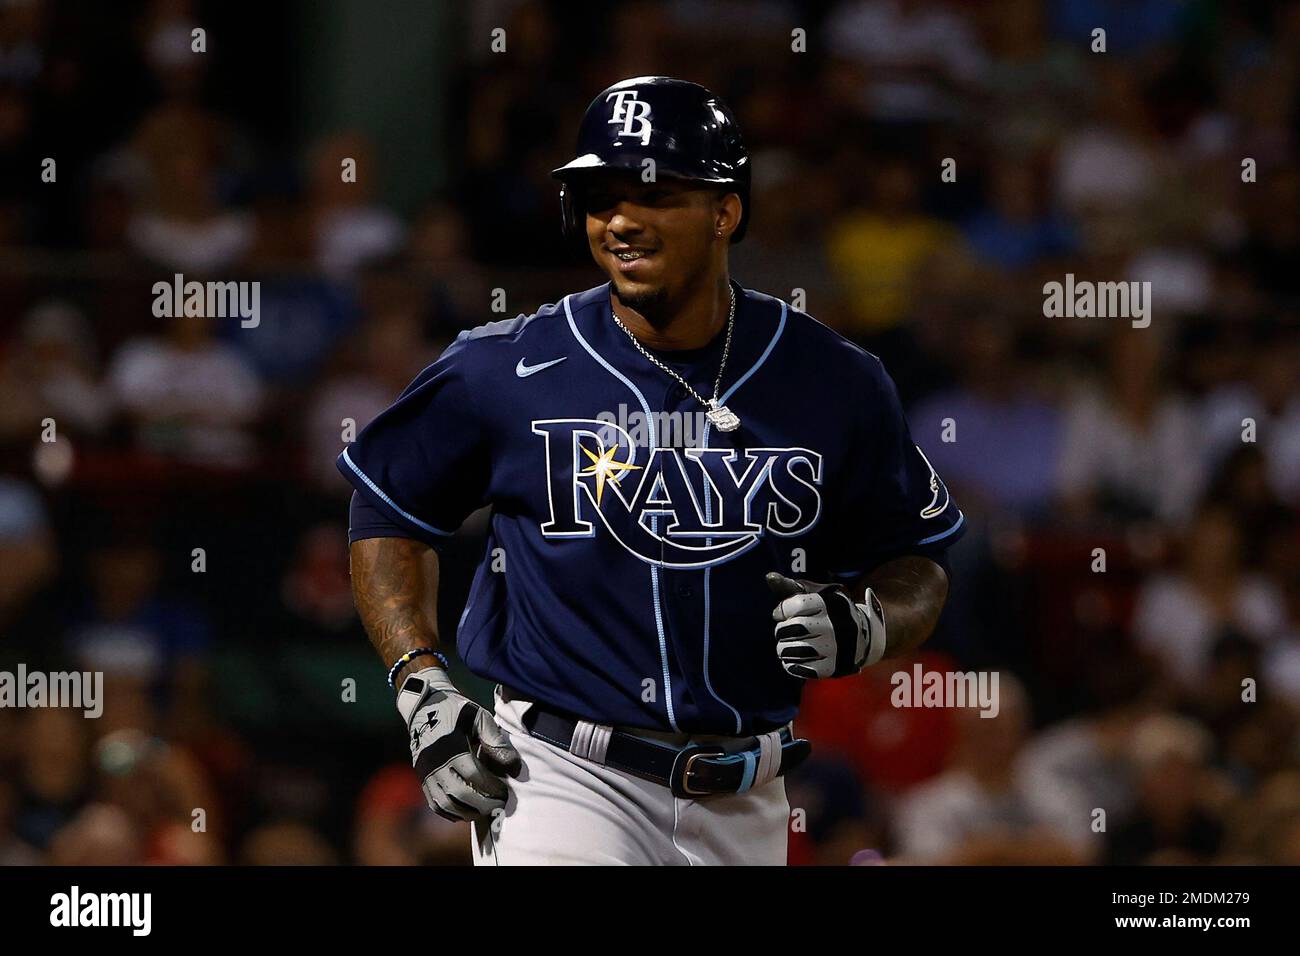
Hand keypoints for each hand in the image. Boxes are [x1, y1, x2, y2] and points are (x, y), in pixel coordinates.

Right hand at [395, 667, 521, 821]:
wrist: (424, 707)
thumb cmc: (456, 711)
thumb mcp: (479, 717)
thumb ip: (496, 740)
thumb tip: (514, 768)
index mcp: (450, 746)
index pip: (474, 775)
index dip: (492, 787)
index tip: (505, 793)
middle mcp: (435, 763)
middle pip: (460, 794)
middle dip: (483, 804)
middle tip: (499, 805)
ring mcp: (426, 773)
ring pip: (446, 804)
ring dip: (467, 812)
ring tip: (485, 811)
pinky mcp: (422, 779)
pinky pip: (435, 804)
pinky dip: (451, 813)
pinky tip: (467, 811)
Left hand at [765, 572, 885, 678]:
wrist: (863, 636)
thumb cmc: (830, 611)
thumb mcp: (815, 594)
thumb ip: (791, 587)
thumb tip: (769, 577)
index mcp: (830, 604)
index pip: (798, 604)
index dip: (782, 610)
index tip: (780, 615)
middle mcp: (835, 625)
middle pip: (796, 627)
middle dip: (781, 630)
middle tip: (781, 633)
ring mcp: (836, 647)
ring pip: (798, 650)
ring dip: (783, 649)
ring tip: (783, 647)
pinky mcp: (834, 667)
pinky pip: (806, 669)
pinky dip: (792, 666)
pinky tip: (791, 660)